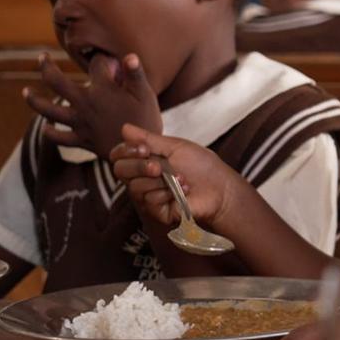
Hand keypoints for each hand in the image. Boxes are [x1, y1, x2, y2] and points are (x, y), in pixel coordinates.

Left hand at [24, 53, 161, 156]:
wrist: (141, 154)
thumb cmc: (145, 121)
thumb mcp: (146, 95)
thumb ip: (135, 74)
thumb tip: (129, 55)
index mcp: (102, 89)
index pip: (96, 65)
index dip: (101, 59)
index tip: (109, 60)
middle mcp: (85, 103)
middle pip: (56, 81)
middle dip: (46, 67)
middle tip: (42, 58)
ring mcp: (79, 122)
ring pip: (48, 110)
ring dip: (34, 100)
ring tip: (25, 92)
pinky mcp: (81, 139)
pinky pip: (59, 137)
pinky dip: (50, 132)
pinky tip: (45, 126)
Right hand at [109, 124, 245, 235]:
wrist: (221, 188)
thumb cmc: (202, 166)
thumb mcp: (175, 147)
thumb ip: (149, 139)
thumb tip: (125, 128)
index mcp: (145, 161)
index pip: (119, 155)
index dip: (126, 151)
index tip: (144, 148)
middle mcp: (142, 178)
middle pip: (120, 170)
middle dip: (139, 165)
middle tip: (158, 166)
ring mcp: (148, 196)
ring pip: (135, 187)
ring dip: (160, 180)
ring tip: (180, 178)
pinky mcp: (157, 211)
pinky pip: (149, 200)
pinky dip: (167, 193)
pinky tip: (182, 192)